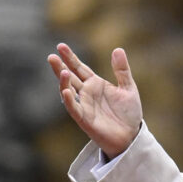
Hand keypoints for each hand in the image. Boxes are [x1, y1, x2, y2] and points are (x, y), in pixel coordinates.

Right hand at [47, 43, 142, 158]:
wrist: (131, 135)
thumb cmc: (129, 113)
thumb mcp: (128, 87)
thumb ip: (122, 70)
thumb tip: (117, 49)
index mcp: (96, 84)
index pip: (80, 68)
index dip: (71, 58)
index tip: (60, 45)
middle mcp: (87, 94)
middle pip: (70, 78)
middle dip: (60, 67)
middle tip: (51, 56)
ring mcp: (84, 106)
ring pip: (68, 92)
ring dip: (63, 82)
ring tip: (62, 71)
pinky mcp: (84, 119)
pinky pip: (74, 109)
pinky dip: (69, 100)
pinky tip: (66, 91)